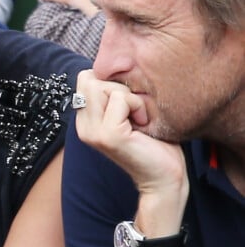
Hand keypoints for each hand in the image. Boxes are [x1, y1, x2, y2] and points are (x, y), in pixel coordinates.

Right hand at [74, 69, 187, 196]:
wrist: (165, 180)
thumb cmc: (153, 144)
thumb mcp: (127, 112)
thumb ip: (113, 94)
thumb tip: (114, 66)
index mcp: (84, 120)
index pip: (85, 78)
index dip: (109, 82)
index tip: (126, 105)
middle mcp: (82, 126)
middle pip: (90, 78)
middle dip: (117, 87)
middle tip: (133, 111)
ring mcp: (93, 132)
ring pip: (103, 85)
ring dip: (128, 96)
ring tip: (138, 117)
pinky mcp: (108, 135)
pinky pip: (120, 98)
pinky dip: (137, 106)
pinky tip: (143, 124)